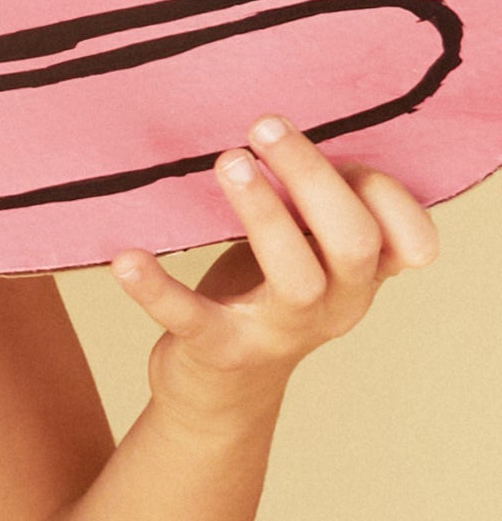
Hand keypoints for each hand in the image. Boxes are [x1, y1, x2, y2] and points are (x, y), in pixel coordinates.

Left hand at [111, 119, 433, 413]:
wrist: (224, 394)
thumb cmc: (268, 298)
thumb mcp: (311, 254)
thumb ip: (327, 205)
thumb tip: (311, 136)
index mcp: (362, 279)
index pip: (395, 229)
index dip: (379, 187)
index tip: (338, 140)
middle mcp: (333, 307)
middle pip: (354, 242)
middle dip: (314, 178)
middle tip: (266, 126)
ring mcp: (277, 333)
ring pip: (294, 276)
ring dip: (263, 213)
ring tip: (229, 160)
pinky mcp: (217, 350)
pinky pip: (188, 316)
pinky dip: (156, 287)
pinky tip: (126, 258)